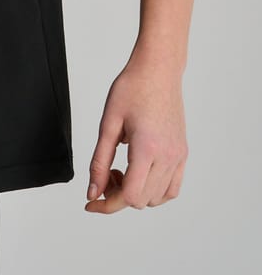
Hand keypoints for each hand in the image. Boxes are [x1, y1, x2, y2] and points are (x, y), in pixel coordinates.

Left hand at [84, 58, 187, 213]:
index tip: (91, 200)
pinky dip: (154, 190)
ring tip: (121, 168)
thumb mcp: (107, 124)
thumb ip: (99, 161)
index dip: (107, 203)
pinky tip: (138, 173)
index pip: (129, 196)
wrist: (158, 70)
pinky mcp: (183, 153)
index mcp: (147, 149)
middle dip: (118, 196)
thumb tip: (93, 192)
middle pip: (142, 200)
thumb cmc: (131, 89)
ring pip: (158, 198)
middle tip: (105, 174)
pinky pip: (172, 188)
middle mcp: (168, 157)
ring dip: (136, 193)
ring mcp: (178, 156)